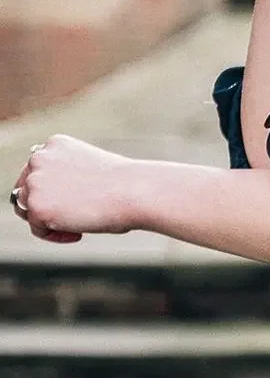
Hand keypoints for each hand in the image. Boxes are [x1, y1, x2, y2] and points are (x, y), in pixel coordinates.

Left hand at [10, 135, 139, 240]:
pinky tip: (78, 232)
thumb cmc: (124, 183)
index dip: (52, 189)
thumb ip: (68, 176)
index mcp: (56, 144)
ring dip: (47, 220)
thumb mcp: (90, 169)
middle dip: (45, 205)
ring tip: (76, 225)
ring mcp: (35, 181)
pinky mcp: (36, 206)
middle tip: (71, 217)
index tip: (74, 200)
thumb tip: (55, 198)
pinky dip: (54, 234)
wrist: (135, 190)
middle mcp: (40, 158)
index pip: (38, 170)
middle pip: (26, 189)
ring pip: (27, 208)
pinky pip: (37, 227)